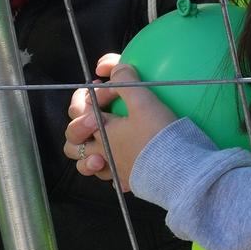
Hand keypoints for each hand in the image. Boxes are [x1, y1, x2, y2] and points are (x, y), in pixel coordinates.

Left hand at [63, 55, 176, 192]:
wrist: (177, 170)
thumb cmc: (158, 135)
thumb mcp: (144, 101)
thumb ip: (126, 81)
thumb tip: (114, 67)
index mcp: (100, 131)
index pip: (79, 111)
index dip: (90, 95)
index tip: (107, 86)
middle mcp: (101, 152)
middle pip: (73, 143)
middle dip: (78, 128)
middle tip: (95, 117)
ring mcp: (113, 169)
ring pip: (86, 165)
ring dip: (89, 155)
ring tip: (102, 146)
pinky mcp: (128, 182)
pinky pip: (112, 178)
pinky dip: (112, 170)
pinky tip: (122, 164)